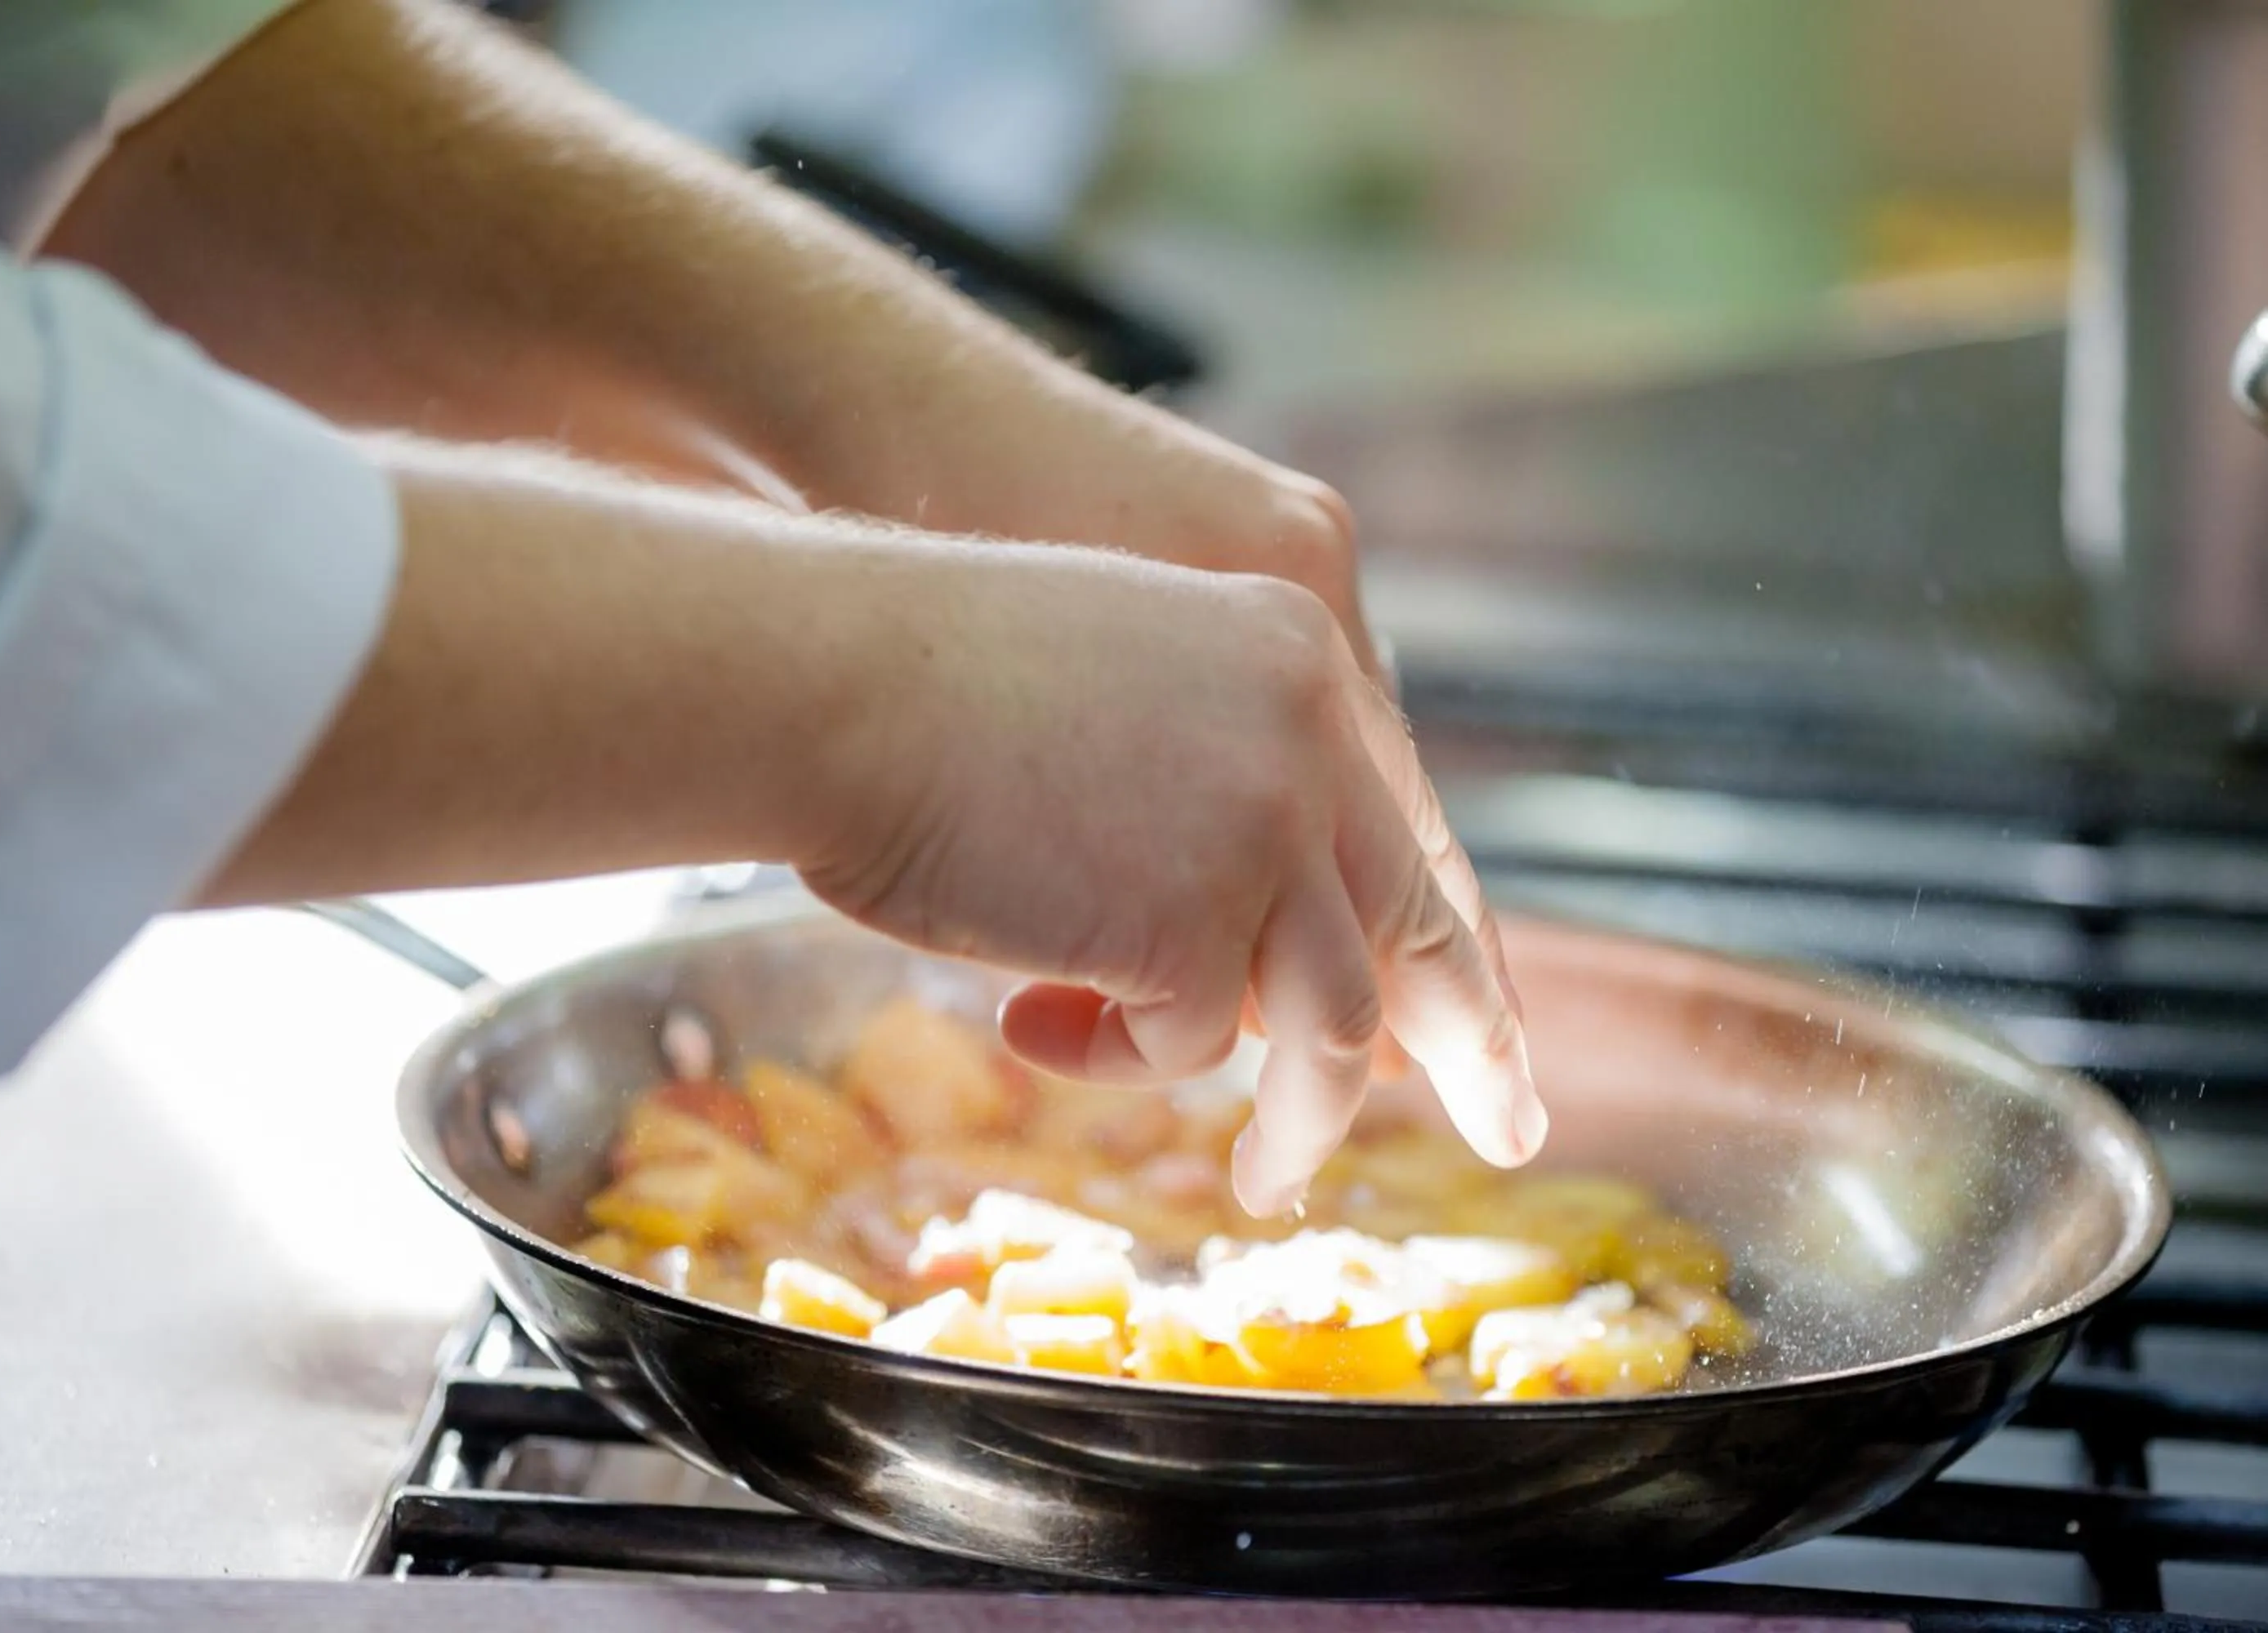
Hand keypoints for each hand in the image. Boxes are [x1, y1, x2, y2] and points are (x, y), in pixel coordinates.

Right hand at [798, 541, 1540, 1214]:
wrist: (825, 673)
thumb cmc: (916, 687)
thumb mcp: (1123, 700)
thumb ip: (1216, 788)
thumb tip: (1253, 948)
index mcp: (1296, 656)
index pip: (1411, 824)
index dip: (1446, 932)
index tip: (1476, 1011)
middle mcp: (1309, 732)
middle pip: (1426, 925)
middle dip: (1475, 1046)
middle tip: (1510, 1124)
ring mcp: (1262, 822)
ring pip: (1337, 1019)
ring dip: (1300, 1115)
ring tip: (1267, 1175)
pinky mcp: (1194, 916)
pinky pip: (1189, 1045)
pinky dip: (1120, 1061)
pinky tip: (1029, 1023)